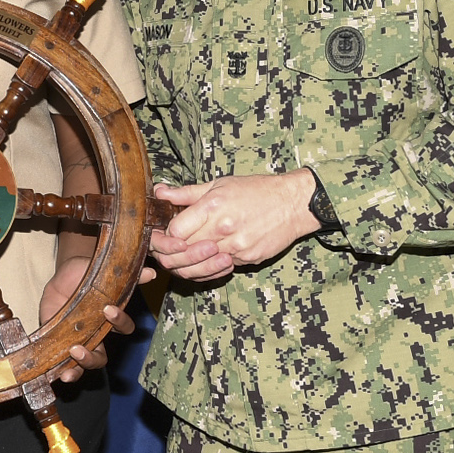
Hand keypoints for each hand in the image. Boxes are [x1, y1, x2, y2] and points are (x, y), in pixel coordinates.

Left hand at [38, 255, 155, 381]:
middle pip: (100, 357)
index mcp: (109, 320)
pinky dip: (61, 371)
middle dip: (91, 357)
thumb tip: (150, 273)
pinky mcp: (59, 343)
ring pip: (81, 365)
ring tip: (67, 370)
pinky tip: (57, 374)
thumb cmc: (86, 276)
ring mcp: (77, 341)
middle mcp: (94, 335)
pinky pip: (63, 363)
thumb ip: (125, 276)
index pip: (122, 328)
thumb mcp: (103, 272)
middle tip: (78, 349)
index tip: (109, 309)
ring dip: (76, 369)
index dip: (119, 321)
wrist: (62, 277)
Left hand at [150, 170, 319, 279]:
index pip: (176, 231)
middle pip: (185, 250)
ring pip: (201, 264)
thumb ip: (187, 193)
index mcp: (212, 206)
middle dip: (175, 251)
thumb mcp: (219, 184)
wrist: (293, 203)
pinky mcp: (248, 259)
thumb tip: (160, 192)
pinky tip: (211, 258)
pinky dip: (212, 265)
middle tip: (174, 248)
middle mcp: (223, 228)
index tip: (169, 232)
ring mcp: (237, 246)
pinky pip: (221, 268)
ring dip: (192, 262)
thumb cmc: (256, 190)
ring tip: (190, 255)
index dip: (168, 234)